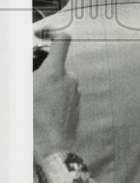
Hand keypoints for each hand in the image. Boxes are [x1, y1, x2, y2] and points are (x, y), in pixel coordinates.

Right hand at [33, 29, 79, 158]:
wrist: (53, 149)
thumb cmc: (34, 125)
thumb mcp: (19, 95)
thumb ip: (21, 78)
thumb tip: (20, 74)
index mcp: (54, 73)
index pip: (62, 41)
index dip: (54, 33)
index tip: (46, 34)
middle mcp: (69, 79)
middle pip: (55, 65)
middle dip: (42, 72)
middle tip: (29, 86)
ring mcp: (75, 93)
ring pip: (59, 82)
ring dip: (47, 88)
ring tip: (34, 104)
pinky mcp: (76, 105)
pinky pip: (64, 95)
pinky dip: (54, 99)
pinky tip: (43, 113)